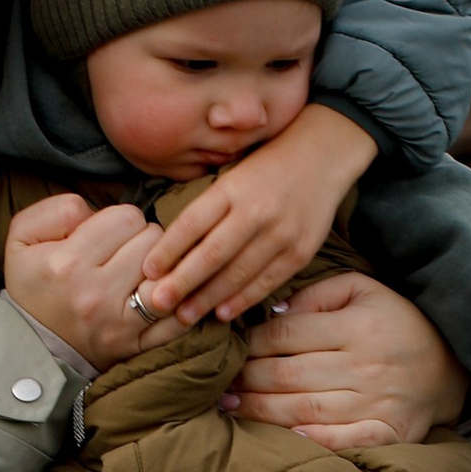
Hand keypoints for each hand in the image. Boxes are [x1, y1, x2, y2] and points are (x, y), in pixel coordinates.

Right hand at [3, 189, 180, 364]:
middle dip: (142, 239)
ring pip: (170, 273)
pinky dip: (179, 302)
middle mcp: (96, 293)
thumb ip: (58, 210)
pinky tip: (163, 295)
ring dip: (162, 268)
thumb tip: (96, 210)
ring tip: (142, 272)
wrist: (32, 348)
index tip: (110, 234)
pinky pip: (179, 318)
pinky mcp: (137, 344)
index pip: (126, 217)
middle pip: (152, 240)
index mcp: (67, 262)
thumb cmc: (32, 287)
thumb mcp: (21, 239)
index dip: (121, 219)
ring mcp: (120, 323)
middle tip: (127, 251)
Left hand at [143, 103, 376, 321]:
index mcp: (232, 188)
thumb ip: (207, 208)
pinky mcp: (301, 251)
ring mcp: (281, 233)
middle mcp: (256, 210)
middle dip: (182, 282)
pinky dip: (243, 299)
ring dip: (208, 298)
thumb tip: (170, 249)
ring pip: (238, 273)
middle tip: (157, 303)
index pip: (192, 223)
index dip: (168, 250)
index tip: (148, 272)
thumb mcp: (232, 176)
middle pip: (212, 254)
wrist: (322, 156)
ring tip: (184, 315)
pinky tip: (222, 312)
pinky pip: (267, 281)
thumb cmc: (266, 168)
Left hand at [228, 270, 465, 450]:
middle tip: (218, 381)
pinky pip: (342, 441)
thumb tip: (272, 313)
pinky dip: (311, 442)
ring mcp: (377, 403)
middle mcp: (366, 365)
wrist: (452, 365)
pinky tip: (281, 438)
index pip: (286, 335)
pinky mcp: (388, 433)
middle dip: (246, 378)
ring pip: (303, 410)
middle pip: (287, 375)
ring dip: (260, 411)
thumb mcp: (363, 290)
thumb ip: (317, 295)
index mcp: (357, 326)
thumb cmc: (396, 323)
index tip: (228, 349)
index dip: (250, 343)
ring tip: (231, 406)